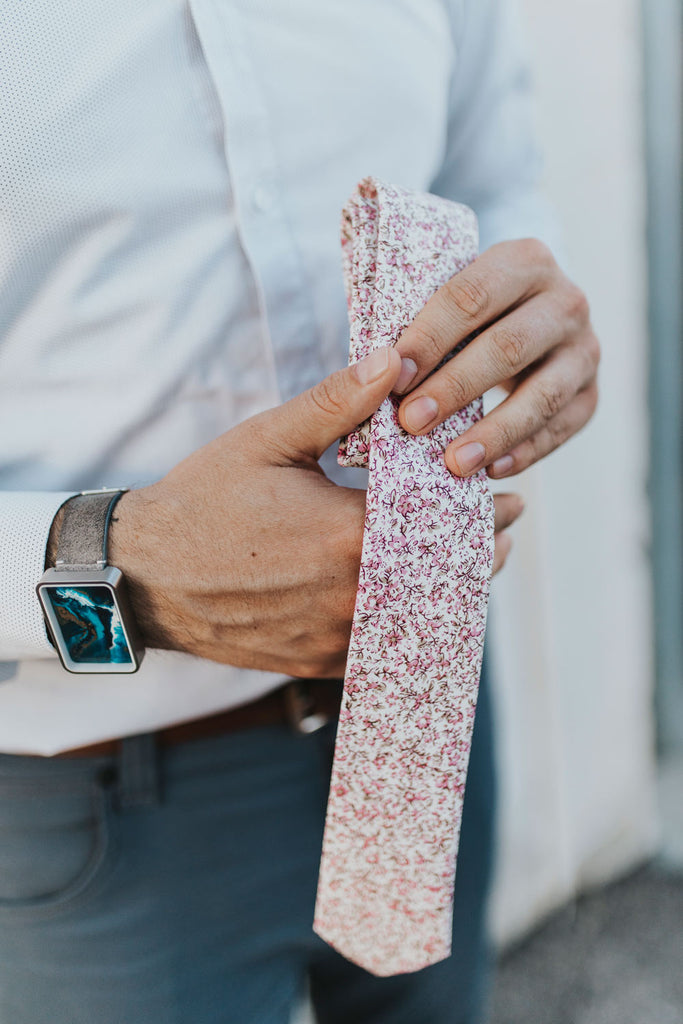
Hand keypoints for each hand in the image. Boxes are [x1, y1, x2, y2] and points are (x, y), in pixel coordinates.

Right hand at [108, 348, 520, 675]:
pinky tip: (418, 602)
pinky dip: (410, 623)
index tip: (509, 501)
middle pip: (445, 579)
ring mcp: (336, 636)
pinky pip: (384, 648)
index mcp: (349, 536)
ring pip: (420, 619)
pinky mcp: (318, 662)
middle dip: (482, 553)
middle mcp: (352, 595)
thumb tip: (393, 361)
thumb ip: (336, 404)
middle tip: (504, 532)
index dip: (484, 514)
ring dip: (453, 591)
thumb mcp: (267, 440)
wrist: (145, 576)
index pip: (444, 526)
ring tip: (474, 567)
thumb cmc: (204, 502)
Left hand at [393, 239, 599, 477]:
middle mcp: (565, 300)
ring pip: (542, 394)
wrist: (525, 320)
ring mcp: (584, 349)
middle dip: (456, 387)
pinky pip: (561, 429)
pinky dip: (525, 453)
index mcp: (524, 261)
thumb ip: (412, 327)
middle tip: (412, 422)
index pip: (471, 297)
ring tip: (453, 463)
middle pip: (508, 346)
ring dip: (494, 432)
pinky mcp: (590, 394)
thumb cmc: (466, 317)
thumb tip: (372, 372)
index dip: (430, 338)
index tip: (394, 377)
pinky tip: (490, 472)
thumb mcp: (443, 301)